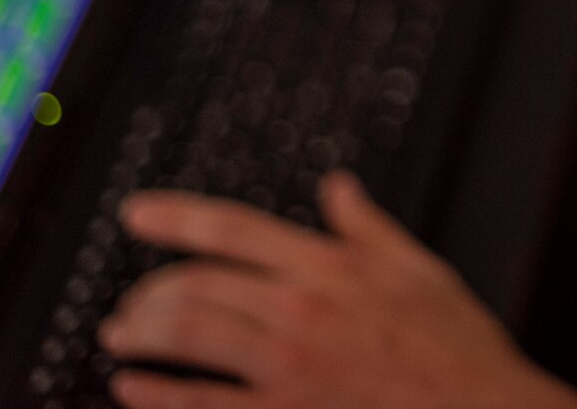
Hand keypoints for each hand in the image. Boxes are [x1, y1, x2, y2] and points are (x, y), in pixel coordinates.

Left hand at [100, 172, 576, 408]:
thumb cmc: (455, 346)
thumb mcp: (417, 269)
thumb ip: (366, 228)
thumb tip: (338, 190)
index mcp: (330, 266)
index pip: (233, 227)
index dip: (176, 216)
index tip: (139, 214)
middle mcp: (300, 309)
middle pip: (197, 283)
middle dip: (150, 288)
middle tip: (132, 299)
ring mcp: (287, 365)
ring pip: (188, 335)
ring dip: (142, 333)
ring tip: (121, 334)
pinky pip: (201, 402)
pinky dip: (156, 393)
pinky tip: (132, 387)